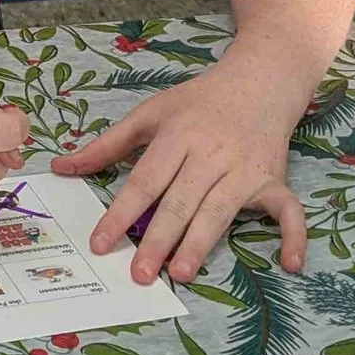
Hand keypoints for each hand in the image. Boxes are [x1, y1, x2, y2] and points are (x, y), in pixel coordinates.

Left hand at [51, 63, 307, 282]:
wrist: (260, 80)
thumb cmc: (199, 101)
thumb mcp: (151, 112)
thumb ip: (107, 145)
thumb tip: (61, 168)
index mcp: (177, 135)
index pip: (144, 181)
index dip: (121, 213)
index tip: (101, 242)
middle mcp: (211, 154)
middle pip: (180, 201)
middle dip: (158, 239)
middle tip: (138, 273)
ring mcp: (246, 168)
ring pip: (220, 210)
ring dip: (201, 243)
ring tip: (179, 273)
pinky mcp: (274, 179)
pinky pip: (288, 210)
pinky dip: (293, 235)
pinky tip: (289, 264)